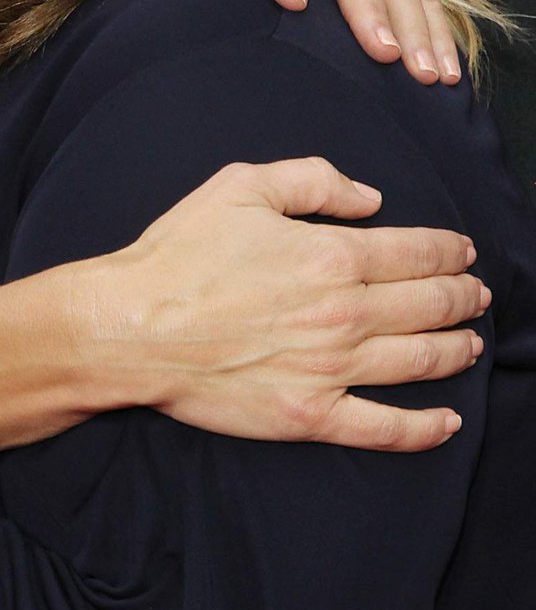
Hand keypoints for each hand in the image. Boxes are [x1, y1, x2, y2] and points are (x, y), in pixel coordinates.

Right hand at [81, 157, 486, 449]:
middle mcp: (344, 315)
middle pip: (430, 306)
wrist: (132, 327)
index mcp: (332, 257)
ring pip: (420, 362)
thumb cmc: (180, 255)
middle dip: (463, 297)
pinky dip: (425, 429)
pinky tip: (448, 422)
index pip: (418, 253)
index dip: (451, 251)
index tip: (464, 252)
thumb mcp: (241, 186)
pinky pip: (384, 428)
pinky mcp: (310, 416)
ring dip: (456, 350)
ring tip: (471, 343)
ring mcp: (331, 370)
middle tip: (476, 295)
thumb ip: (314, 180)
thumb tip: (370, 200)